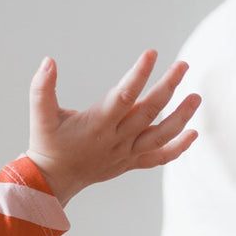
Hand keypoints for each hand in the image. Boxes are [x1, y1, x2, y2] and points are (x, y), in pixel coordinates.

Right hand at [25, 51, 198, 203]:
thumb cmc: (47, 144)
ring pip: (160, 135)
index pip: (124, 96)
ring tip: (195, 97)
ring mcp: (125, 152)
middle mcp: (116, 138)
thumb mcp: (40, 115)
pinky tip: (193, 134)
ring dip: (180, 117)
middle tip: (183, 65)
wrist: (52, 181)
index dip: (139, 74)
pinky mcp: (129, 162)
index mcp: (97, 123)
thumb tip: (48, 61)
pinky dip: (177, 148)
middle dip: (168, 87)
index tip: (152, 53)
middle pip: (149, 111)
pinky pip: (158, 157)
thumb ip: (42, 88)